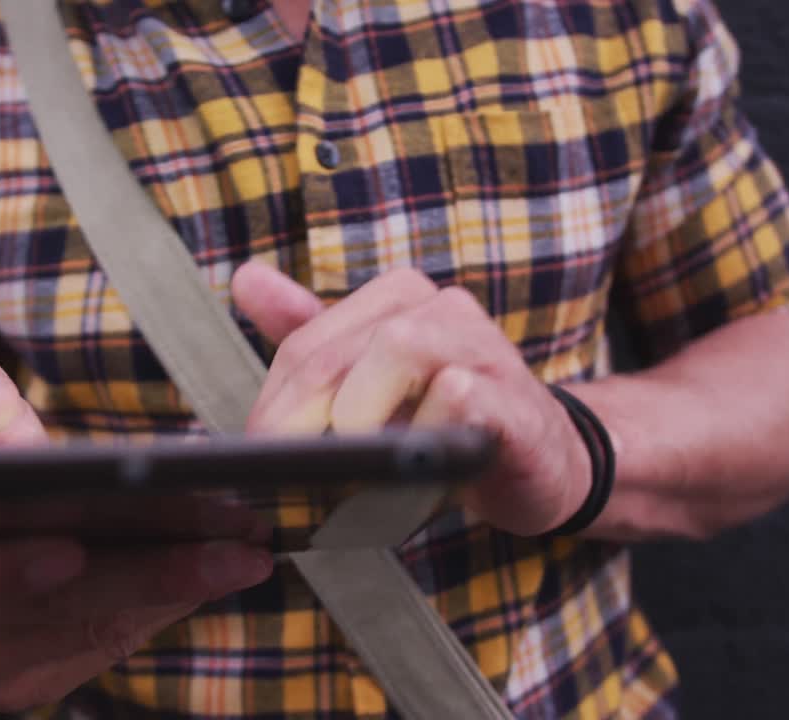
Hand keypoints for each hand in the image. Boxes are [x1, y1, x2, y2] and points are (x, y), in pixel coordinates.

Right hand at [0, 352, 273, 711]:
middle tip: (237, 541)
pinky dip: (157, 615)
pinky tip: (204, 584)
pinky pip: (100, 652)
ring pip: (89, 626)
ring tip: (242, 557)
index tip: (117, 515)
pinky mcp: (19, 685)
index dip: (52, 530)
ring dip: (173, 591)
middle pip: (57, 593)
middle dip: (153, 567)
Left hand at [231, 263, 591, 535]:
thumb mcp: (370, 383)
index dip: (275, 406)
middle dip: (299, 419)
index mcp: (397, 299)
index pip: (306, 345)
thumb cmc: (445, 424)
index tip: (262, 456)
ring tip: (351, 465)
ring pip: (398, 347)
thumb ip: (309, 335)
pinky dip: (423, 433)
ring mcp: (481, 346)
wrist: (543, 464)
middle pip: (337, 352)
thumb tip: (246, 278)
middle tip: (285, 474)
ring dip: (361, 414)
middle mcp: (439, 308)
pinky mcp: (513, 397)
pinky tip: (413, 471)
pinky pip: (457, 394)